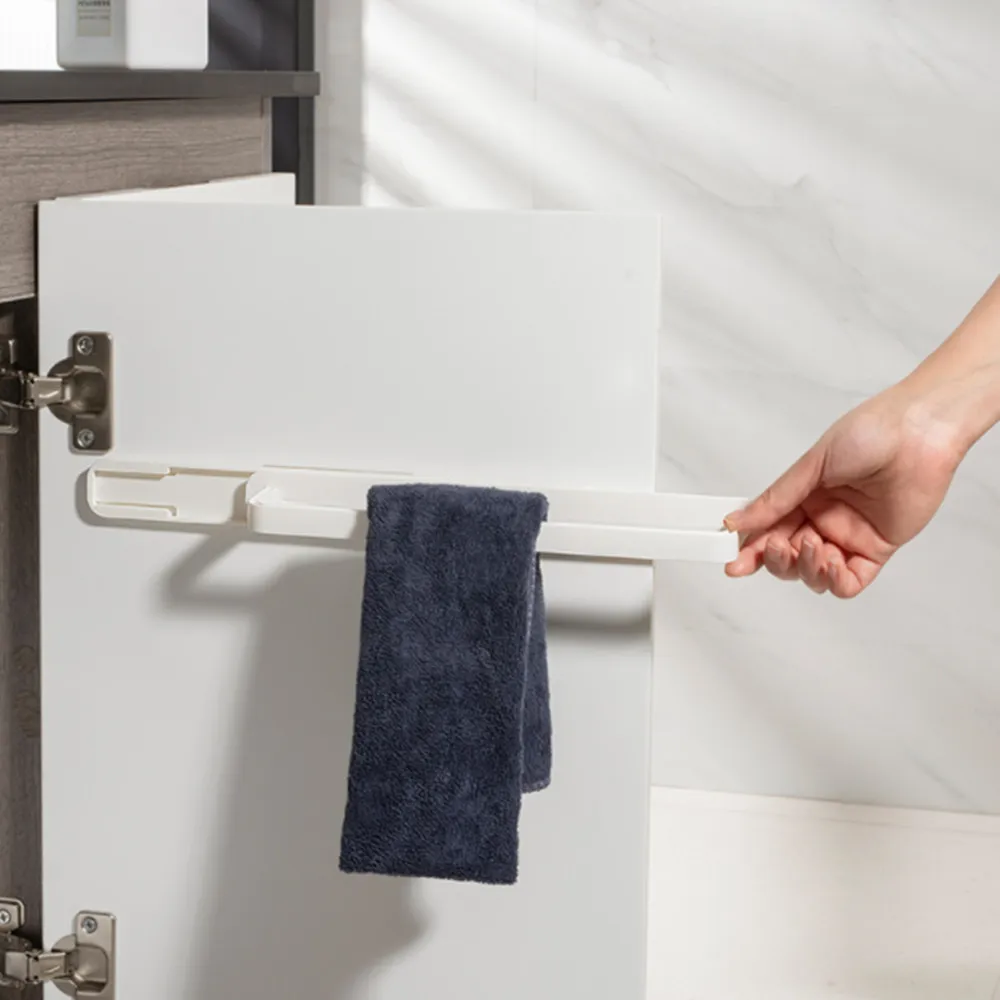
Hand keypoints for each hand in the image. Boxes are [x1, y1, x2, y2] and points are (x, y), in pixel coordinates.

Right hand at [723, 387, 963, 597]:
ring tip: (811, 545)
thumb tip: (736, 521)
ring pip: (814, 573)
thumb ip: (775, 500)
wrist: (920, 432)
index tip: (734, 562)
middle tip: (777, 547)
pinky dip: (835, 581)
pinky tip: (832, 564)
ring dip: (806, 568)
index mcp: (804, 497)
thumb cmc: (870, 432)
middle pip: (787, 557)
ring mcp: (849, 536)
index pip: (768, 531)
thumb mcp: (811, 465)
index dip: (750, 549)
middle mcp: (823, 519)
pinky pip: (850, 582)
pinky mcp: (877, 549)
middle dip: (776, 559)